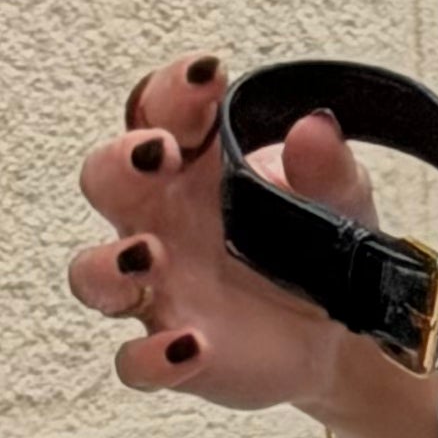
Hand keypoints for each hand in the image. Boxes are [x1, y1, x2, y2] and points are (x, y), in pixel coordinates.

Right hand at [67, 52, 437, 437]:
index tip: (207, 76)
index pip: (162, 112)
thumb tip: (315, 128)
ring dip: (109, 264)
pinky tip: (190, 346)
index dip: (175, 90)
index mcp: (195, 166)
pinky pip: (136, 361)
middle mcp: (161, 221)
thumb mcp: (341, 199)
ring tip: (150, 256)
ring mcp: (159, 290)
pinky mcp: (172, 356)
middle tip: (159, 154)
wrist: (344, 334)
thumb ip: (327, 166)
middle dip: (119, 162)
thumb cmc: (320, 247)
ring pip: (94, 275)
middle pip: (105, 180)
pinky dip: (152, 357)